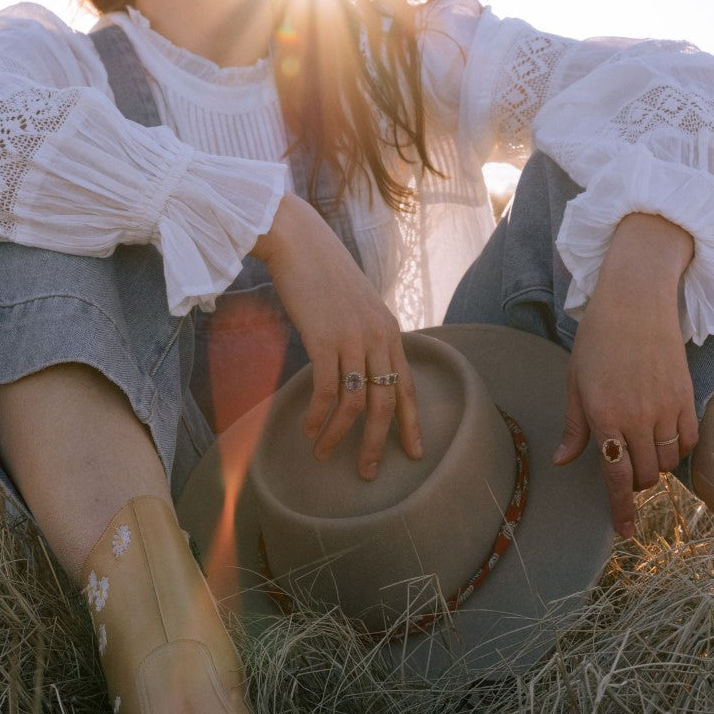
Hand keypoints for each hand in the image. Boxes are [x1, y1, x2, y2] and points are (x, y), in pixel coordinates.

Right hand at [253, 194, 422, 478]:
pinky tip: (307, 429)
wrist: (298, 241)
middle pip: (385, 403)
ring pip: (354, 403)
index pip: (407, 385)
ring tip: (322, 454)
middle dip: (376, 443)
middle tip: (366, 471)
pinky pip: (326, 391)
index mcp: (389, 330)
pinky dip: (318, 416)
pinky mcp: (324, 339)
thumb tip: (360, 367)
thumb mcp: (355, 305)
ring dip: (338, 435)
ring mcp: (352, 338)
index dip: (412, 423)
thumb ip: (364, 334)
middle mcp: (377, 336)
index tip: (415, 453)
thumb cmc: (322, 272)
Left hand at [551, 214, 698, 537]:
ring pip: (666, 463)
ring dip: (653, 465)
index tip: (625, 532)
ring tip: (640, 446)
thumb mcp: (575, 381)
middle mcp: (637, 418)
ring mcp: (665, 409)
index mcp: (604, 416)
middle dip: (632, 481)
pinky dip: (677, 448)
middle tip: (622, 466)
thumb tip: (564, 461)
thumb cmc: (597, 340)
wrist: (634, 303)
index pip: (615, 477)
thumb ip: (574, 426)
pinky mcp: (686, 398)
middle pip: (642, 475)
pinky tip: (663, 436)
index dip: (621, 510)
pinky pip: (688, 441)